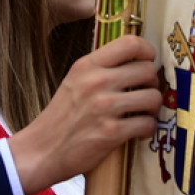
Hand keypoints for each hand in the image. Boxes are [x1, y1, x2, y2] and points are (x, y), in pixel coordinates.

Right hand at [8, 34, 161, 194]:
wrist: (41, 151)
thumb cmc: (61, 116)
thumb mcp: (75, 80)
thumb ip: (101, 68)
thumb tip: (137, 60)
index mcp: (87, 65)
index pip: (131, 43)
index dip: (148, 51)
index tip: (147, 62)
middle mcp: (96, 81)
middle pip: (148, 70)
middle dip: (152, 83)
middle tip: (144, 93)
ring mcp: (104, 107)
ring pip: (153, 97)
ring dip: (152, 108)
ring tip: (143, 114)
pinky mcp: (111, 132)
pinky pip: (147, 124)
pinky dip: (148, 129)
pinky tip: (138, 131)